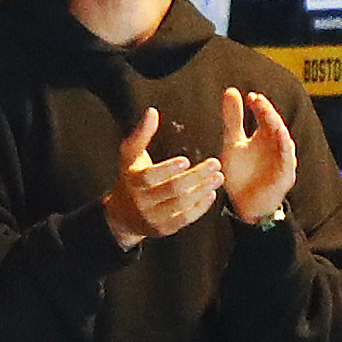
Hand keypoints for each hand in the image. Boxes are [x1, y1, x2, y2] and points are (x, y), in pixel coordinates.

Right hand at [103, 106, 223, 247]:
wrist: (122, 215)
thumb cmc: (130, 179)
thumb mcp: (130, 156)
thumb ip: (141, 134)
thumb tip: (152, 112)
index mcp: (133, 180)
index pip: (150, 176)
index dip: (168, 169)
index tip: (186, 160)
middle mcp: (142, 201)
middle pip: (172, 190)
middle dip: (196, 177)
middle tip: (215, 164)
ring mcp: (153, 217)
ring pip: (181, 205)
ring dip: (202, 191)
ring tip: (218, 178)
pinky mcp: (164, 229)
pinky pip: (185, 219)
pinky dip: (200, 208)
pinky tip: (211, 194)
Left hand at [219, 87, 297, 224]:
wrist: (244, 205)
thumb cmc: (241, 175)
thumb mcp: (233, 143)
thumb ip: (233, 119)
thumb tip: (231, 90)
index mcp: (265, 136)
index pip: (266, 116)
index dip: (260, 106)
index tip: (250, 97)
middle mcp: (276, 145)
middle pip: (275, 124)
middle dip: (267, 112)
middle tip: (257, 101)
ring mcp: (283, 160)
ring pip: (283, 139)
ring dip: (277, 125)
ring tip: (268, 113)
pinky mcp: (285, 175)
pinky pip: (288, 159)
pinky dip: (285, 147)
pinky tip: (280, 135)